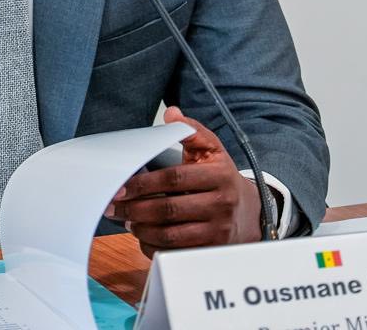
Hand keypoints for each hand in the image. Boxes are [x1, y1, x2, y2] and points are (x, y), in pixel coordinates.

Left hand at [106, 106, 262, 257]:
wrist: (251, 212)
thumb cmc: (221, 178)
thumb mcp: (212, 151)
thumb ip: (191, 131)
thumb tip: (172, 114)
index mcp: (218, 174)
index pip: (174, 179)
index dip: (144, 184)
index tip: (121, 187)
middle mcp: (221, 203)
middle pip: (169, 210)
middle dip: (136, 209)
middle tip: (115, 208)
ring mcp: (218, 230)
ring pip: (171, 235)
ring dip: (142, 230)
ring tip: (128, 221)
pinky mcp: (212, 250)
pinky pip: (176, 253)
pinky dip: (153, 247)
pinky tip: (143, 238)